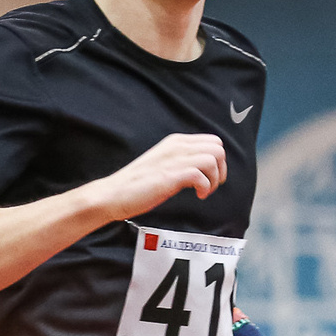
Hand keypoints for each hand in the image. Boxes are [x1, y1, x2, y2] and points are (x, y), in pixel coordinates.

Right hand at [97, 133, 227, 221]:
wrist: (113, 194)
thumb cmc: (136, 184)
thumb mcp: (163, 163)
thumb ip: (181, 160)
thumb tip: (202, 168)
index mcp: (175, 142)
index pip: (212, 141)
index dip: (218, 161)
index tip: (212, 176)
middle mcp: (177, 147)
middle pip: (217, 147)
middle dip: (221, 169)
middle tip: (211, 185)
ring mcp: (174, 160)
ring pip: (213, 159)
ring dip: (214, 179)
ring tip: (204, 191)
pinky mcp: (171, 175)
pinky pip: (201, 175)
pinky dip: (205, 187)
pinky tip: (197, 195)